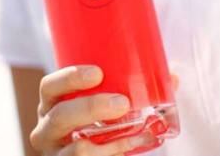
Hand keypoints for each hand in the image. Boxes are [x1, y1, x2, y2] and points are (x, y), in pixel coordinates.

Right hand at [30, 65, 155, 155]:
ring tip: (135, 130)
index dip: (69, 77)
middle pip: (61, 116)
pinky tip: (134, 145)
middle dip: (91, 108)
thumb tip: (172, 77)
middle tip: (122, 103)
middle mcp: (48, 129)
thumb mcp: (103, 104)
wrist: (92, 154)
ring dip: (109, 141)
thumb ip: (130, 89)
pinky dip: (116, 154)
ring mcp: (57, 154)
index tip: (97, 73)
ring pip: (76, 150)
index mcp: (52, 104)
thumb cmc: (97, 122)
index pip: (50, 86)